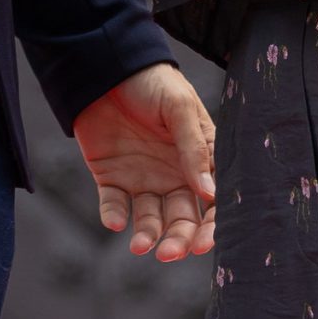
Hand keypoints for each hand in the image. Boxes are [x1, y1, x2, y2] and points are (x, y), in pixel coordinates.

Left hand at [72, 62, 216, 259]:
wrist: (105, 66)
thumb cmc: (152, 82)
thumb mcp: (178, 108)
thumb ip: (193, 149)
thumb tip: (210, 193)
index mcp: (198, 158)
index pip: (212, 200)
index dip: (212, 224)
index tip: (205, 242)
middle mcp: (174, 174)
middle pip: (182, 218)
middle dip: (179, 239)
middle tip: (170, 252)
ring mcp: (143, 178)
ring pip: (151, 219)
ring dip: (148, 235)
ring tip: (141, 245)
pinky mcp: (112, 178)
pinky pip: (114, 205)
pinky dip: (114, 216)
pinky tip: (116, 221)